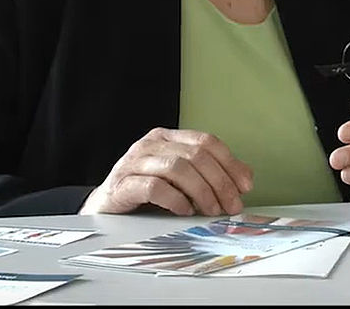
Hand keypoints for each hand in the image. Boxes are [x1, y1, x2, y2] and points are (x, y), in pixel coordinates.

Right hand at [80, 128, 252, 216]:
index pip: (207, 141)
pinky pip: (154, 187)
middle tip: (231, 205)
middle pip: (196, 155)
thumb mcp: (180, 179)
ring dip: (202, 191)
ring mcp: (134, 162)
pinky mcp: (121, 184)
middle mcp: (151, 144)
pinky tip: (185, 211)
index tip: (245, 185)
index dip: (230, 162)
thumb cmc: (145, 192)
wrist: (104, 208)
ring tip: (211, 210)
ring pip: (178, 168)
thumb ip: (208, 174)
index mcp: (168, 138)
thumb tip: (245, 179)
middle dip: (220, 182)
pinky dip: (175, 199)